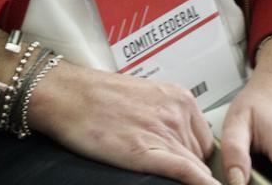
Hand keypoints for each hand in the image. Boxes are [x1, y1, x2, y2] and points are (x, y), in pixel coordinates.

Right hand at [27, 62, 216, 184]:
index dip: (192, 155)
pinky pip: (186, 172)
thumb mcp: (144, 97)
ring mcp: (164, 132)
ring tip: (144, 160)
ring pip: (192, 167)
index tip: (187, 163)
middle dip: (186, 164)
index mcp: (179, 98)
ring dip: (181, 173)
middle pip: (199, 155)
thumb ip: (166, 115)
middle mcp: (177, 113)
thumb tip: (175, 138)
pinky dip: (200, 183)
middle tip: (159, 161)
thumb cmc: (97, 96)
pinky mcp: (147, 151)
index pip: (203, 138)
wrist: (68, 96)